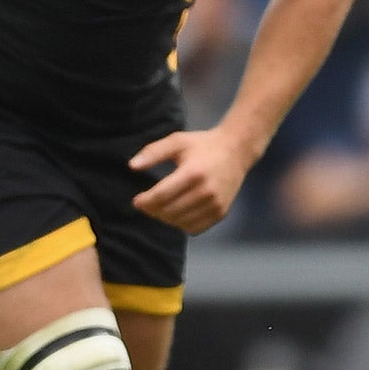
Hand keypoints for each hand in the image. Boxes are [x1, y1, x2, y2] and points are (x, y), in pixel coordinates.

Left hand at [130, 128, 256, 233]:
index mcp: (193, 173)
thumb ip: (153, 152)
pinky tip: (178, 212)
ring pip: (180, 223)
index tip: (136, 200)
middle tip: (147, 204)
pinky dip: (182, 224)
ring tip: (162, 207)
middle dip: (152, 210)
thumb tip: (131, 166)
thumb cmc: (203, 145)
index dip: (144, 201)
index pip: (161, 196)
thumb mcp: (177, 141)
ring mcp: (216, 204)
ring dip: (166, 218)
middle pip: (169, 211)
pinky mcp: (221, 212)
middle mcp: (206, 191)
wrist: (237, 151)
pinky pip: (195, 228)